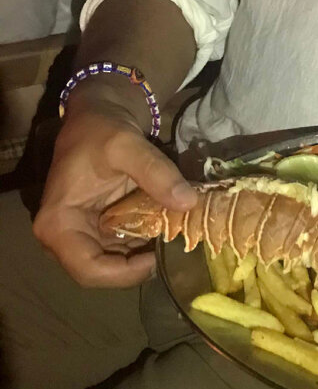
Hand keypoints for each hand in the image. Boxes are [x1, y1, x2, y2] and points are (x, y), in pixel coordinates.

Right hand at [33, 98, 196, 288]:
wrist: (99, 114)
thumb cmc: (102, 129)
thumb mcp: (129, 146)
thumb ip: (157, 173)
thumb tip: (189, 202)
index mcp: (58, 224)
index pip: (89, 270)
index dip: (124, 274)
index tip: (157, 257)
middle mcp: (64, 237)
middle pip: (102, 273)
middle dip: (138, 265)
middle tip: (172, 246)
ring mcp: (81, 235)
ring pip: (115, 264)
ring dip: (144, 255)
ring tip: (173, 236)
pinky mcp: (98, 229)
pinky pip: (122, 248)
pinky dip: (144, 243)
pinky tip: (166, 228)